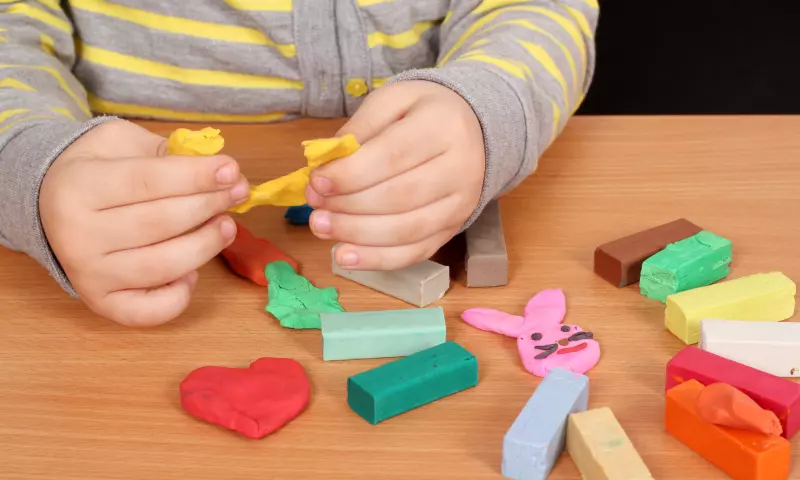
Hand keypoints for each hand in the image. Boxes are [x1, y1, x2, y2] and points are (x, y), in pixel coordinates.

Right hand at [40, 120, 249, 326]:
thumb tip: (229, 175)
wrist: (49, 202)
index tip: (231, 170)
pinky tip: (192, 272)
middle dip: (209, 206)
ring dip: (205, 246)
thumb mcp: (124, 143)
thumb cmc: (100, 170)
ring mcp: (87, 273)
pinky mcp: (100, 302)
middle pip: (160, 223)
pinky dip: (179, 296)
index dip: (196, 176)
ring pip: (162, 266)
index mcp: (79, 186)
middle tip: (237, 193)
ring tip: (226, 226)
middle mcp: (78, 234)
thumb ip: (172, 155)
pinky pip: (148, 311)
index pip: (149, 181)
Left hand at [306, 80, 484, 269]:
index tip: (317, 181)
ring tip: (321, 227)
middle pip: (399, 197)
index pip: (394, 156)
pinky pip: (414, 253)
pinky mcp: (453, 230)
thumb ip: (359, 129)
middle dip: (349, 206)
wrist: (473, 130)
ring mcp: (460, 205)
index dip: (351, 174)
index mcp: (445, 127)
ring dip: (357, 235)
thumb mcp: (392, 100)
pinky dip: (376, 259)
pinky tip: (345, 256)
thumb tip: (325, 166)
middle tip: (314, 205)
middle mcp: (461, 169)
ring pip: (406, 231)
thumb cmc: (424, 113)